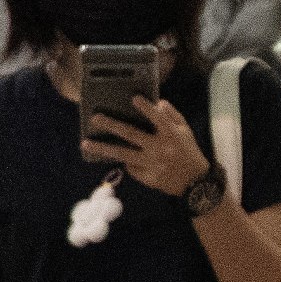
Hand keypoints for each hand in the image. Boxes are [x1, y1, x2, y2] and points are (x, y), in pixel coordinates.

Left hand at [83, 94, 212, 198]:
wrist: (195, 182)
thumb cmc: (189, 151)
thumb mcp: (185, 130)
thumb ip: (172, 115)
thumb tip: (157, 103)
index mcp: (171, 135)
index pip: (158, 118)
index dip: (146, 108)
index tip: (134, 98)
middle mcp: (160, 148)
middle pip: (131, 134)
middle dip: (111, 125)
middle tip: (95, 118)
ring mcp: (152, 164)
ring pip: (122, 154)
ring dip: (102, 148)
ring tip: (85, 143)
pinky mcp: (147, 177)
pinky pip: (131, 167)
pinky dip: (127, 161)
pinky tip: (125, 158)